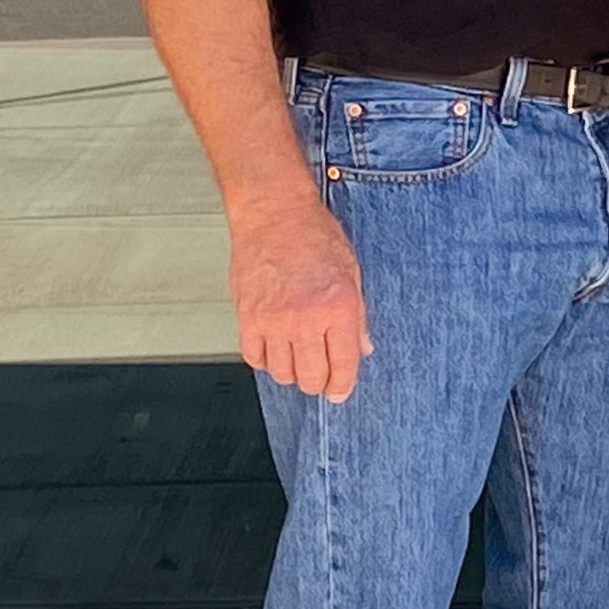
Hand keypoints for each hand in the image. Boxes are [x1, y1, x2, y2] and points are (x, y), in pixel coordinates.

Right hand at [230, 197, 369, 401]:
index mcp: (339, 308)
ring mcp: (273, 320)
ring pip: (282, 373)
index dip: (342, 386)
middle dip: (318, 383)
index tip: (339, 393)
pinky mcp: (246, 317)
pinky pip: (254, 358)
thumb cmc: (314, 236)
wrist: (274, 215)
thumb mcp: (352, 275)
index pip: (344, 365)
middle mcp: (306, 319)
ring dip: (291, 373)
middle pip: (311, 377)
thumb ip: (358, 318)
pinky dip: (264, 361)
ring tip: (297, 358)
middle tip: (320, 377)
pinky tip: (273, 349)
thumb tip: (362, 349)